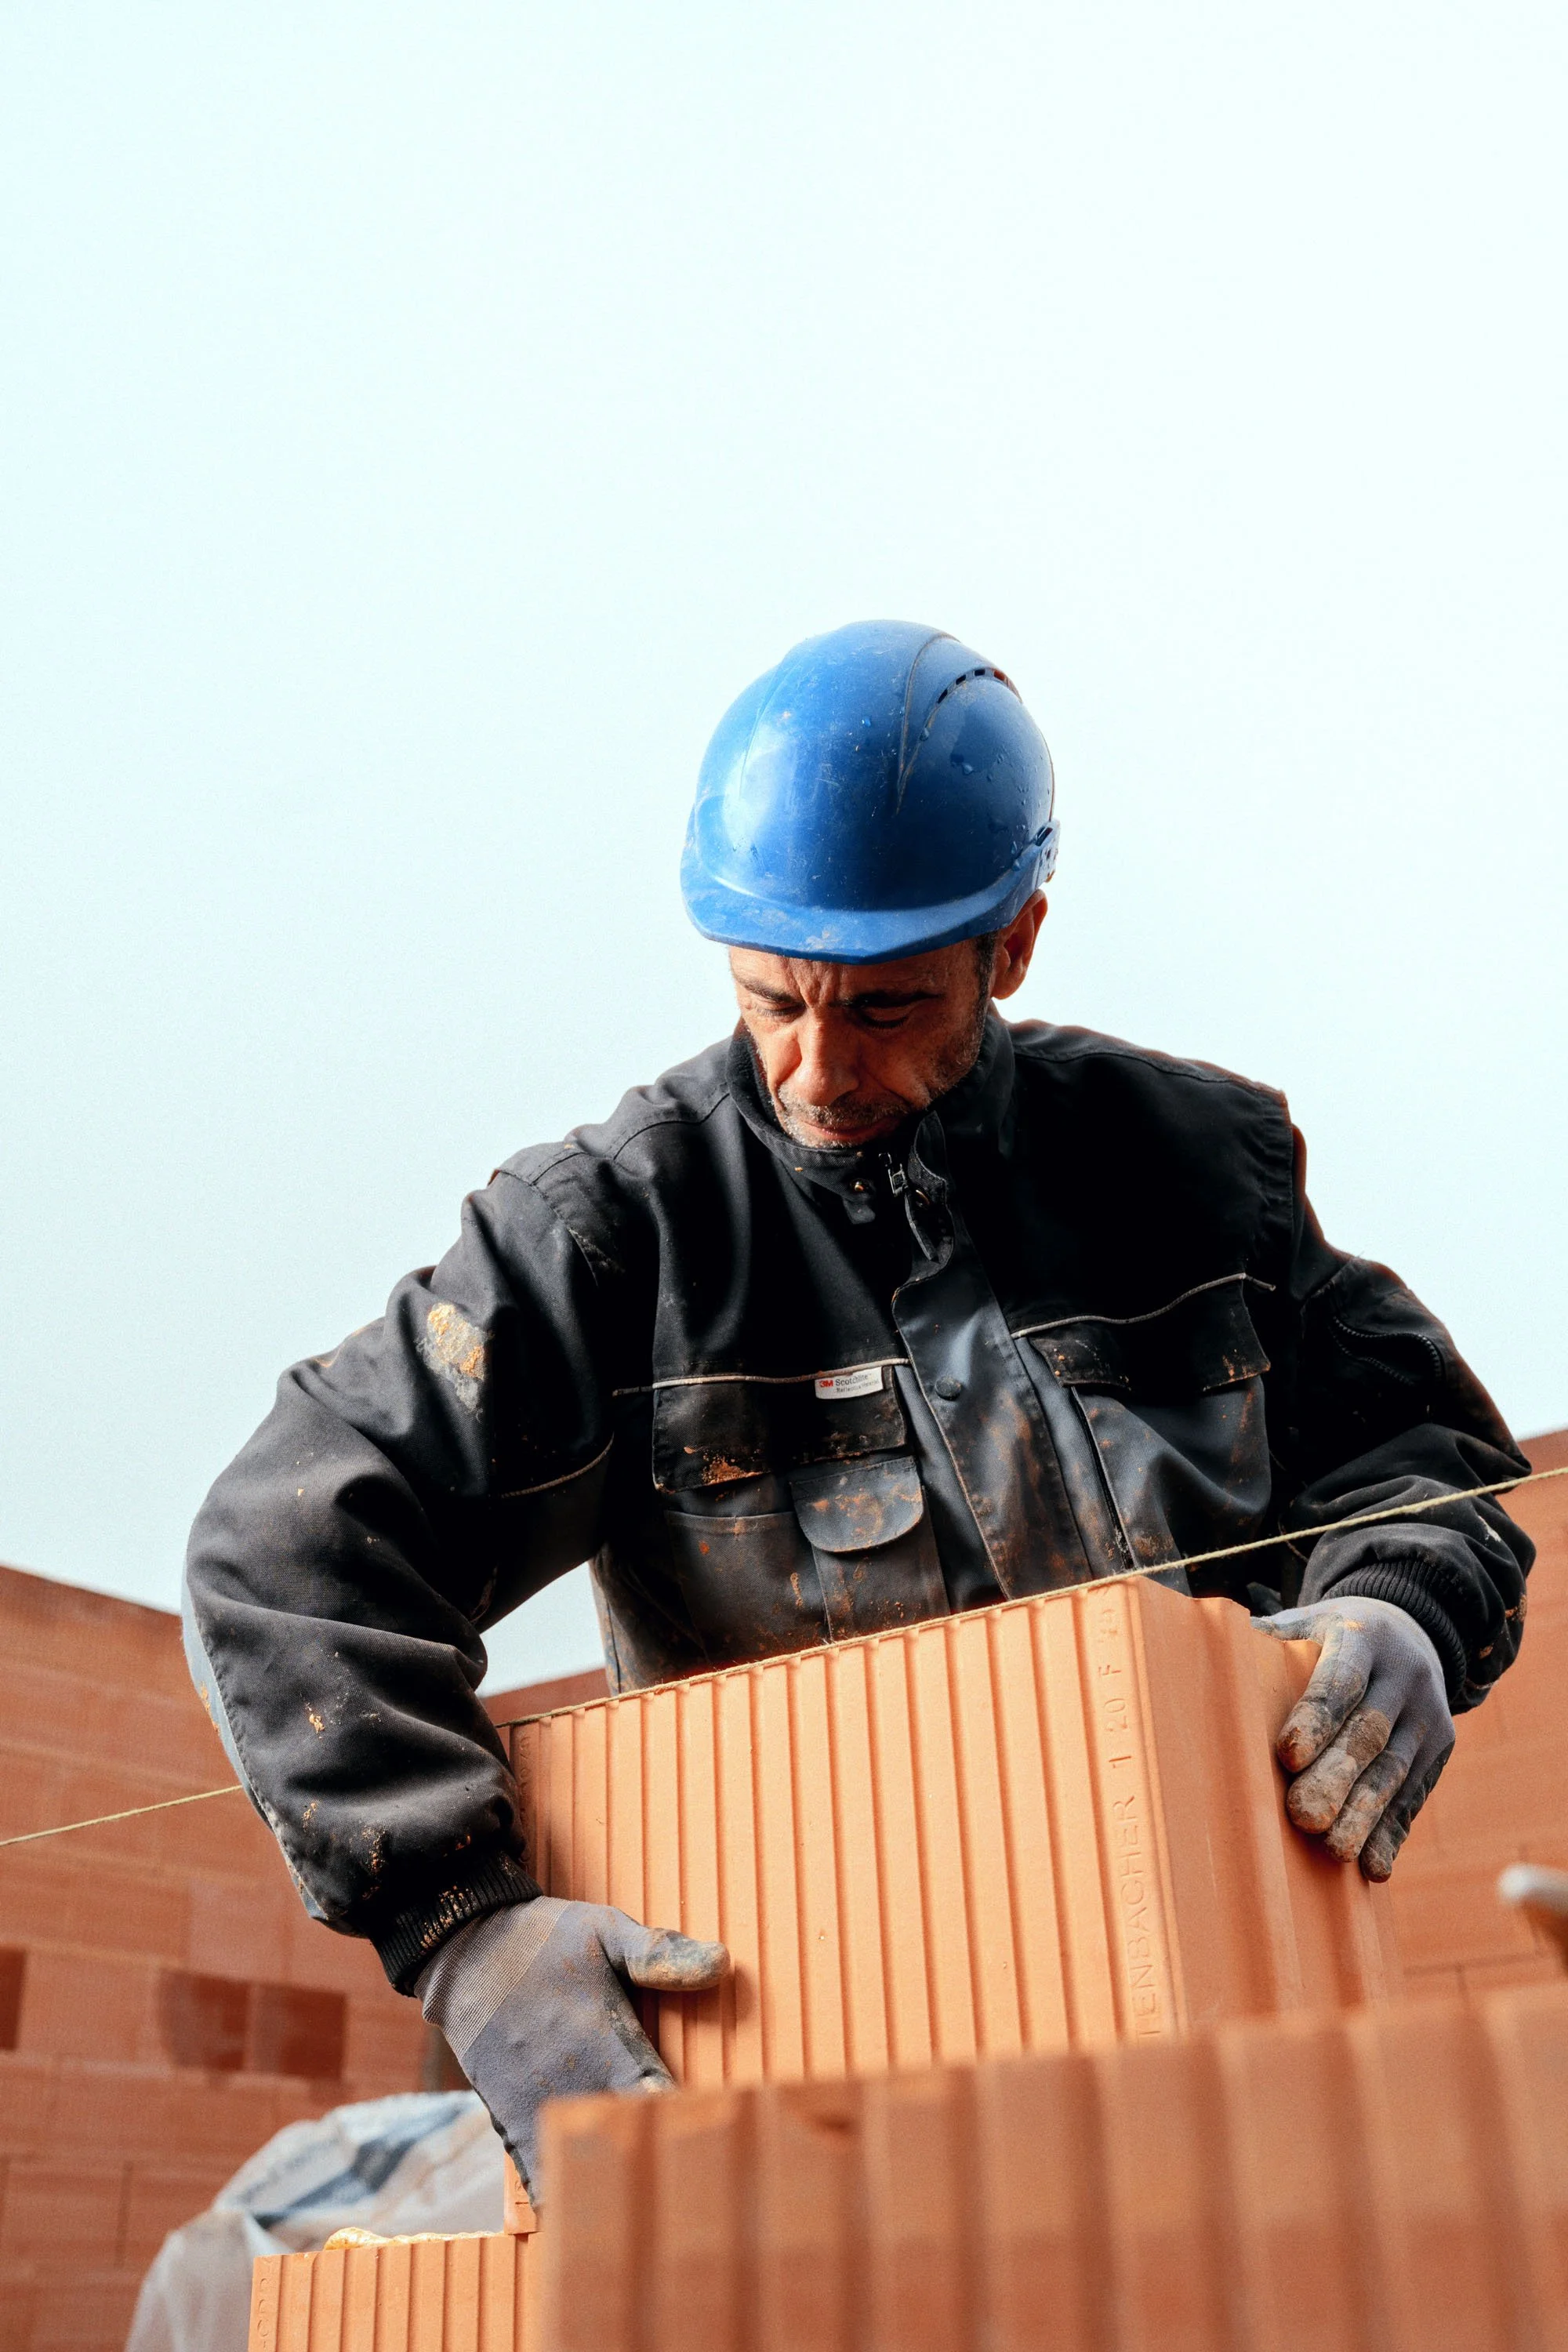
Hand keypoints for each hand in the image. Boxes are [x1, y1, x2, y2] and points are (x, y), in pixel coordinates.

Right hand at [415, 1896, 728, 2198]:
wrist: (464, 1951)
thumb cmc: (545, 1939)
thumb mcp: (605, 1932)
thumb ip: (660, 1954)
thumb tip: (724, 1961)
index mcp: (606, 2041)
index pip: (657, 2100)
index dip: (686, 2125)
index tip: (717, 2138)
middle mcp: (573, 2082)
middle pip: (622, 2144)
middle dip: (655, 2160)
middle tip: (693, 2180)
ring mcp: (538, 2105)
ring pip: (579, 2165)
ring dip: (609, 2182)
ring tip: (643, 2201)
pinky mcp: (509, 2118)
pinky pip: (536, 2172)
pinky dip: (561, 2191)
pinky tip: (588, 2204)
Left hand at [1254, 1595, 1453, 1880]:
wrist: (1411, 1631)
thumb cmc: (1330, 1637)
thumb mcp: (1306, 1623)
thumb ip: (1267, 1639)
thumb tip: (1194, 1648)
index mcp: (1364, 1637)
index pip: (1341, 1680)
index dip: (1316, 1718)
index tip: (1287, 1755)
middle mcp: (1404, 1675)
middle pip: (1369, 1733)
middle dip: (1336, 1777)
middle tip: (1302, 1816)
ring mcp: (1428, 1715)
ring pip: (1395, 1771)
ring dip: (1364, 1816)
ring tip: (1335, 1850)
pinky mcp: (1439, 1751)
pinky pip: (1414, 1796)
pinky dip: (1392, 1834)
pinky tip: (1373, 1867)